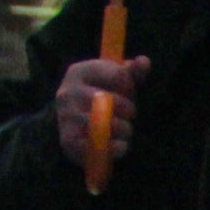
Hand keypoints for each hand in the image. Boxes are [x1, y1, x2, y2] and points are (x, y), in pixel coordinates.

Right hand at [57, 51, 148, 168]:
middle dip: (129, 109)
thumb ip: (131, 71)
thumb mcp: (114, 80)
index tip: (127, 91)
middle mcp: (67, 92)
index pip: (118, 75)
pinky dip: (117, 147)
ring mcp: (66, 117)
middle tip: (128, 113)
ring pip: (107, 124)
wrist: (72, 122)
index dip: (130, 86)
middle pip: (112, 100)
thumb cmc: (100, 95)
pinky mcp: (68, 141)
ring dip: (124, 129)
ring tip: (124, 128)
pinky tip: (120, 144)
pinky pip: (101, 145)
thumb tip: (144, 61)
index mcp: (78, 71)